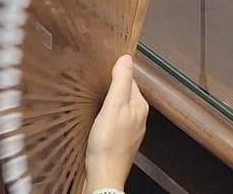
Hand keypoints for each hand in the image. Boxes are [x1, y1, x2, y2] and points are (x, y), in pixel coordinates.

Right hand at [83, 54, 148, 191]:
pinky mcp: (120, 142)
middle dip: (111, 88)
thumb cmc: (108, 141)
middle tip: (93, 84)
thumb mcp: (113, 106)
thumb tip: (127, 57)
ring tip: (92, 100)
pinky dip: (105, 118)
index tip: (100, 71)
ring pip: (118, 109)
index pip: (129, 80)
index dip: (115, 74)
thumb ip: (121, 81)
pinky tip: (95, 120)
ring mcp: (130, 131)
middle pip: (124, 94)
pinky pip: (114, 122)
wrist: (104, 176)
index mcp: (140, 106)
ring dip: (107, 103)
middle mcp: (139, 117)